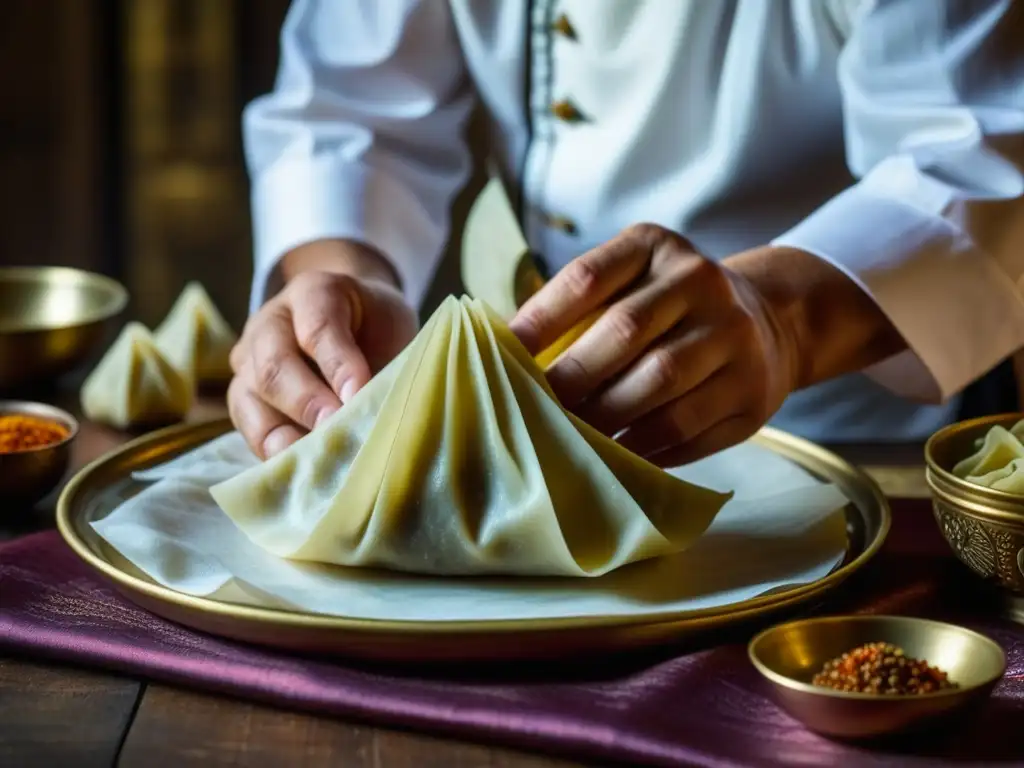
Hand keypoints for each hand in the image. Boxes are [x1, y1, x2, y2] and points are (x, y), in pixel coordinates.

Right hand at [229, 244, 416, 458]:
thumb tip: (381, 418)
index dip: (338, 364)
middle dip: (306, 404)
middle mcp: (270, 323)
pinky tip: (303, 472)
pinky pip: (248, 429)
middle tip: (336, 431)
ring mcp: (248, 361)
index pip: (318, 327)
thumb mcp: (392, 327)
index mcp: (313, 293)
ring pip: (248, 399)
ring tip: (318, 461)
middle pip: (273, 365)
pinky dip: (274, 454)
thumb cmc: (376, 327)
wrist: (353, 322)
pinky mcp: (244, 398)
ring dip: (284, 436)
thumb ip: (384, 364)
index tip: (359, 395)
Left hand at [509, 224, 802, 466]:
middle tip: (533, 411)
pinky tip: (614, 458)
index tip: (504, 356)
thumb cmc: (669, 308)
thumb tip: (503, 356)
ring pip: (659, 385)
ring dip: (604, 419)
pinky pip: (688, 431)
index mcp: (657, 246)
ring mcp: (735, 337)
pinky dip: (643, 449)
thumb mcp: (632, 282)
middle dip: (571, 378)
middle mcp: (702, 282)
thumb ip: (577, 309)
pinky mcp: (752, 393)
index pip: (589, 277)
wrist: (770, 323)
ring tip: (568, 440)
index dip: (541, 319)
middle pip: (625, 332)